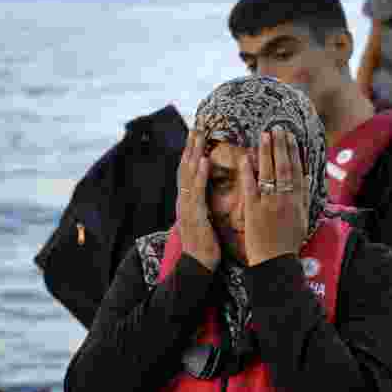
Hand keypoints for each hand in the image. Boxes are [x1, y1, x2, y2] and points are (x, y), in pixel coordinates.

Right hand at [177, 130, 220, 270]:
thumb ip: (204, 206)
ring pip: (188, 174)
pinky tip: (204, 160)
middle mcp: (184, 200)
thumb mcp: (204, 221)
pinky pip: (197, 191)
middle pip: (186, 168)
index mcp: (189, 201)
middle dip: (191, 146)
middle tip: (197, 125)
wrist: (197, 266)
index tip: (197, 135)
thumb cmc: (204, 247)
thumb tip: (208, 196)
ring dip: (193, 152)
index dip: (191, 153)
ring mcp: (187, 207)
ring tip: (199, 134)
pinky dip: (200, 174)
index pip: (189, 172)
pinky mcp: (194, 215)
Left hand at [240, 129, 308, 266]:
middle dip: (281, 146)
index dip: (294, 152)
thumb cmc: (289, 243)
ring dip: (267, 152)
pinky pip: (251, 187)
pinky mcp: (254, 211)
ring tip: (264, 135)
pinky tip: (246, 157)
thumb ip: (305, 197)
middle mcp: (285, 199)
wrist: (276, 262)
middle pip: (284, 167)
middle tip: (277, 128)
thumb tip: (307, 177)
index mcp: (298, 201)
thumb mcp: (303, 219)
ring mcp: (269, 204)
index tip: (290, 137)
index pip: (297, 171)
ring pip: (269, 173)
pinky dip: (249, 172)